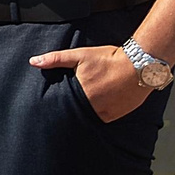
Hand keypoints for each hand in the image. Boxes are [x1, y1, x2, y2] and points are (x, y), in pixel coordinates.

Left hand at [29, 44, 149, 121]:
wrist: (140, 65)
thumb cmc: (110, 59)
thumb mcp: (80, 55)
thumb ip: (55, 59)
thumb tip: (33, 61)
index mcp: (81, 94)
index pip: (62, 106)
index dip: (57, 106)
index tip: (52, 108)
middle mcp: (93, 107)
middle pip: (75, 114)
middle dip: (70, 111)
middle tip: (68, 107)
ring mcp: (106, 113)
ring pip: (88, 118)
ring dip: (84, 114)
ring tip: (85, 105)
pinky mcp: (116, 115)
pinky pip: (102, 119)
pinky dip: (98, 114)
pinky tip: (98, 107)